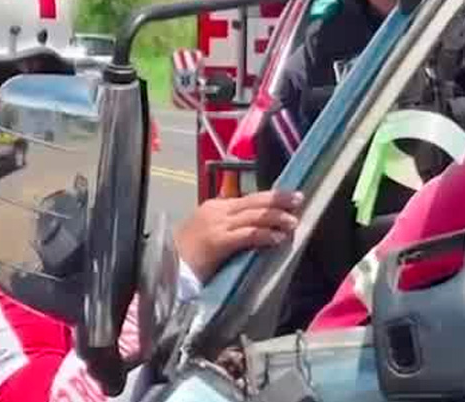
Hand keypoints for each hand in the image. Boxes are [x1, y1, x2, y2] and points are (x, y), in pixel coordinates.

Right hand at [174, 191, 303, 282]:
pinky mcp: (217, 241)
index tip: (288, 197)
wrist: (165, 266)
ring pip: (253, 216)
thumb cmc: (186, 254)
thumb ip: (229, 228)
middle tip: (298, 199)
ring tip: (293, 221)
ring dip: (275, 218)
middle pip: (253, 201)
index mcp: (215, 207)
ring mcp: (216, 225)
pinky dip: (264, 235)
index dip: (270, 198)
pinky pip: (246, 235)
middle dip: (278, 199)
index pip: (248, 199)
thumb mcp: (207, 233)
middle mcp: (216, 211)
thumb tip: (254, 229)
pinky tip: (277, 238)